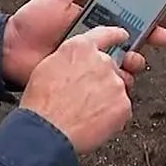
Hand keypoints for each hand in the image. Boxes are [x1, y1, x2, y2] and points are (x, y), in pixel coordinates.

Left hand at [2, 0, 165, 88]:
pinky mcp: (85, 79)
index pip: (127, 16)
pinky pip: (108, 81)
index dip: (147, 15)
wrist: (10, 51)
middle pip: (133, 39)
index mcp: (94, 18)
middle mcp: (98, 39)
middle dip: (151, 39)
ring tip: (134, 60)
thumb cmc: (32, 20)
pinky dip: (119, 81)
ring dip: (135, 60)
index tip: (162, 13)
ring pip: (125, 62)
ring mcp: (92, 60)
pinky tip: (121, 78)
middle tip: (162, 38)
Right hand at [20, 25, 132, 154]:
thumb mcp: (48, 67)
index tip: (122, 36)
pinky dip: (112, 116)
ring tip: (86, 112)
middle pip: (111, 66)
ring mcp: (114, 82)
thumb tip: (76, 63)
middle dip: (103, 80)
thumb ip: (69, 58)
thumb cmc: (42, 103)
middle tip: (86, 97)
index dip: (115, 36)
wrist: (48, 130)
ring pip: (117, 88)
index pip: (105, 34)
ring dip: (106, 99)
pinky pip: (122, 109)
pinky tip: (94, 122)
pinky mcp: (123, 103)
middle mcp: (101, 61)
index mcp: (81, 48)